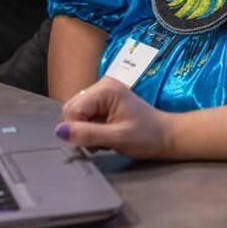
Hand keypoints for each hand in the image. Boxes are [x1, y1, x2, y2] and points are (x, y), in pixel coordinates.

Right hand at [55, 77, 173, 158]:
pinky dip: (91, 128)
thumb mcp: (117, 138)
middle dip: (81, 129)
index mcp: (106, 90)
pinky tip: (106, 133)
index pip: (72, 109)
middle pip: (72, 109)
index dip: (77, 129)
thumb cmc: (147, 137)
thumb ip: (88, 134)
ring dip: (86, 130)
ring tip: (106, 137)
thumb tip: (59, 132)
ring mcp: (103, 92)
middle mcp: (102, 85)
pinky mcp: (104, 101)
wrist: (167, 136)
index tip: (95, 142)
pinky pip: (86, 115)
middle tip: (101, 141)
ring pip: (77, 113)